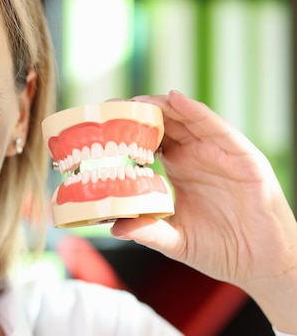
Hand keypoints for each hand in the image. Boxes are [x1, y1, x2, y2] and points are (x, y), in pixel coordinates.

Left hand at [110, 91, 296, 324]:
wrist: (262, 265)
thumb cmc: (221, 249)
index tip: (103, 124)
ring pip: (188, 120)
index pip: (151, 139)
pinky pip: (218, 129)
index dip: (129, 129)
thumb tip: (114, 227)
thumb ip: (148, 231)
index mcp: (180, 168)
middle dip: (140, 112)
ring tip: (138, 100)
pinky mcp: (243, 158)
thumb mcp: (176, 240)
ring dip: (163, 106)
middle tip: (112, 107)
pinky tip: (176, 100)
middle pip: (166, 124)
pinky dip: (197, 112)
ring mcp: (220, 154)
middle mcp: (198, 155)